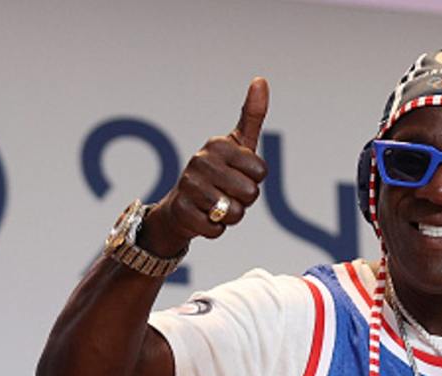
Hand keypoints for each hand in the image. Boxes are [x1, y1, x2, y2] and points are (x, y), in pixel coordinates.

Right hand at [139, 77, 269, 257]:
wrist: (180, 206)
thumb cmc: (218, 173)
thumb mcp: (237, 144)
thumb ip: (251, 116)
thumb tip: (261, 80)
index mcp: (217, 145)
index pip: (260, 171)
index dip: (255, 179)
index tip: (240, 175)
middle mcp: (200, 161)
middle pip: (250, 193)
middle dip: (244, 200)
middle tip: (228, 193)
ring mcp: (189, 186)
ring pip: (235, 213)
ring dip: (231, 217)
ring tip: (216, 206)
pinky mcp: (182, 211)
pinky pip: (217, 230)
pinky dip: (216, 229)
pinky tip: (205, 218)